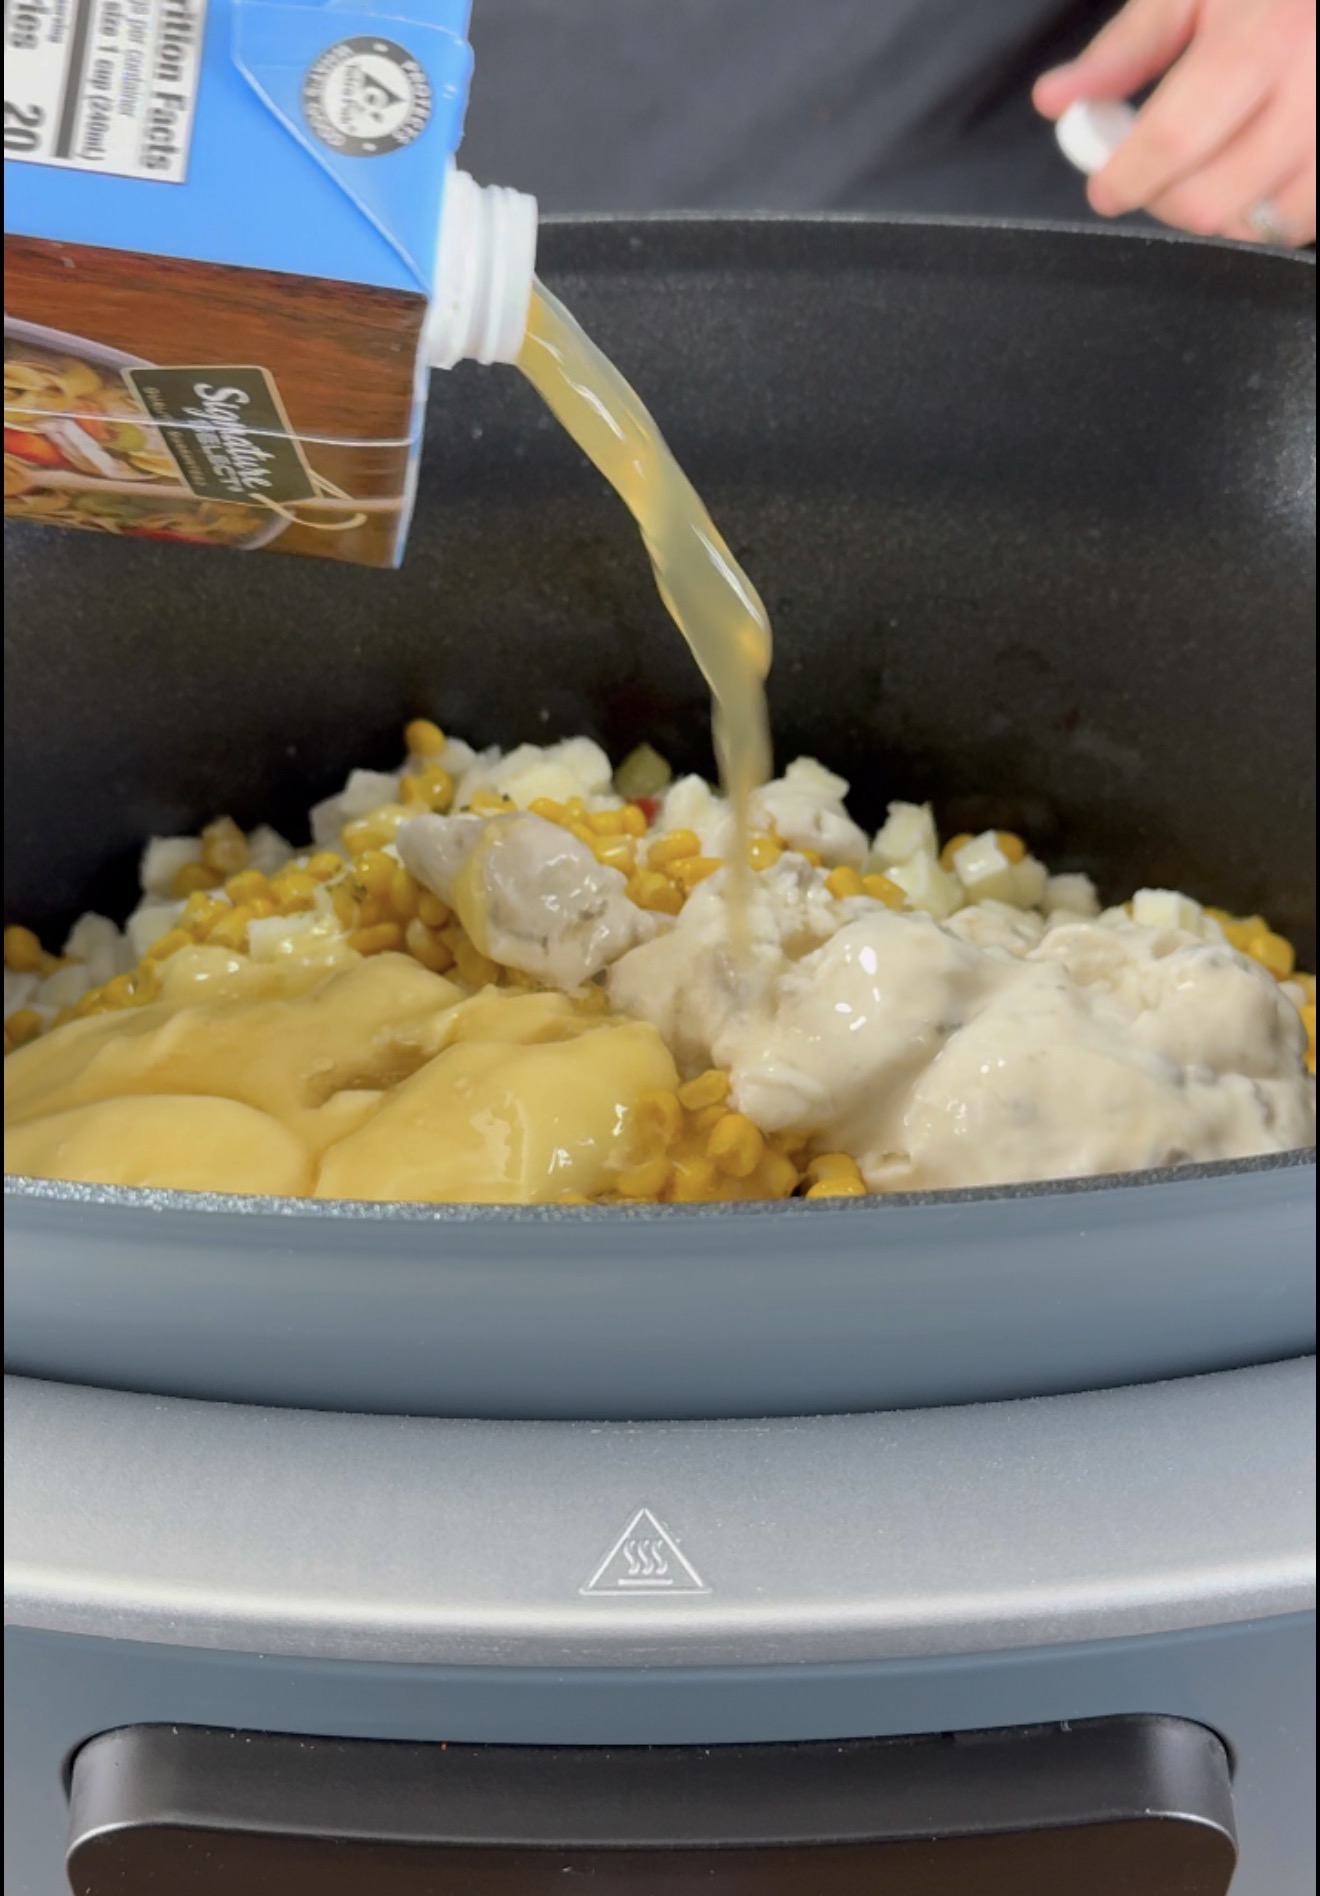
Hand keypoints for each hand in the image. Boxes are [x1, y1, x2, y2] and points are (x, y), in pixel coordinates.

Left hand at [1034, 0, 1315, 245]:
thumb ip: (1124, 51)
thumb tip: (1055, 101)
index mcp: (1264, 38)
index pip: (1174, 140)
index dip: (1126, 177)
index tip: (1105, 187)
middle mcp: (1314, 89)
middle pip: (1211, 201)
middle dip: (1165, 200)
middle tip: (1155, 176)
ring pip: (1260, 226)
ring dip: (1221, 213)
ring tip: (1214, 166)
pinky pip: (1303, 223)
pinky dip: (1269, 213)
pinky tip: (1259, 173)